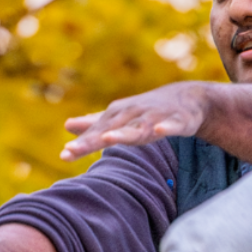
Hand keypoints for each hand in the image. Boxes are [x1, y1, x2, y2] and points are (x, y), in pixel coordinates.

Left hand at [62, 83, 210, 160]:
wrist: (187, 97)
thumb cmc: (147, 110)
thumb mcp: (119, 117)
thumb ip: (94, 123)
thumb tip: (66, 125)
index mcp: (118, 115)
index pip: (96, 132)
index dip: (81, 143)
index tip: (64, 154)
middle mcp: (133, 114)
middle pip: (110, 129)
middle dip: (92, 140)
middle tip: (71, 150)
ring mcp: (155, 117)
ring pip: (139, 128)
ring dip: (124, 133)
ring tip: (108, 138)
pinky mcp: (178, 120)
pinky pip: (172, 125)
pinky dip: (167, 128)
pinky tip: (160, 131)